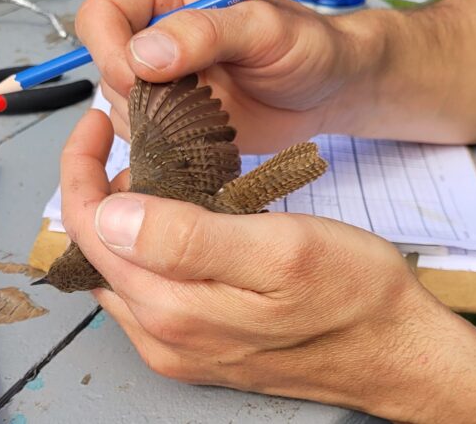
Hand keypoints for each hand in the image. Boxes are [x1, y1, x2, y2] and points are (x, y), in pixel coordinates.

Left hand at [60, 110, 475, 422]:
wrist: (394, 350)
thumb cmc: (352, 293)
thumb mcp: (279, 250)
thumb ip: (188, 240)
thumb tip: (109, 216)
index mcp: (172, 309)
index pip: (87, 230)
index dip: (81, 170)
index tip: (97, 125)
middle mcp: (162, 336)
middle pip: (96, 252)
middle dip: (98, 190)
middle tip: (128, 144)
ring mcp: (178, 346)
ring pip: (121, 270)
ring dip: (121, 218)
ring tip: (152, 174)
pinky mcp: (200, 346)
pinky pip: (149, 289)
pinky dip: (147, 246)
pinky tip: (178, 220)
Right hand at [75, 0, 370, 152]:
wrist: (326, 90)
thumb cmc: (306, 45)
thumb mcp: (264, 30)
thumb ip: (205, 33)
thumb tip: (143, 54)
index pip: (101, 15)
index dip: (111, 51)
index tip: (142, 80)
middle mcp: (153, 30)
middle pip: (104, 64)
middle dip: (139, 92)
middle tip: (192, 102)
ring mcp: (160, 75)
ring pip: (118, 104)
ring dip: (157, 120)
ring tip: (210, 113)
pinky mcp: (171, 113)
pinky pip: (142, 134)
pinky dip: (166, 142)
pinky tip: (207, 132)